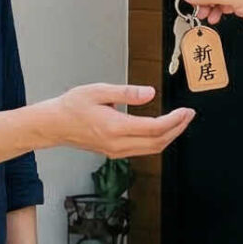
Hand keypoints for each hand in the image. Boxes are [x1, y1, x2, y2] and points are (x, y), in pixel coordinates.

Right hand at [40, 83, 195, 158]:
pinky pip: (142, 150)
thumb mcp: (98, 91)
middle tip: (188, 115)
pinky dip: (157, 140)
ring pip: (152, 149)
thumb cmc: (71, 106)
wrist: (54, 125)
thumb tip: (150, 93)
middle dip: (177, 129)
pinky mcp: (114, 152)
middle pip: (157, 142)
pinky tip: (162, 130)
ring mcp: (116, 151)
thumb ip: (126, 92)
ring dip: (169, 136)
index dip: (174, 120)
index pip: (154, 128)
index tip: (185, 111)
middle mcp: (117, 144)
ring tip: (180, 121)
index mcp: (114, 127)